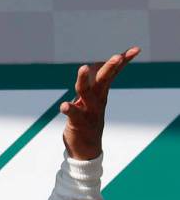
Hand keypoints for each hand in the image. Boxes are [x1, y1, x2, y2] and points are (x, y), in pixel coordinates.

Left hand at [60, 46, 140, 160]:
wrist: (86, 150)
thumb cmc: (88, 121)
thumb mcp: (93, 101)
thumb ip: (92, 85)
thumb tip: (93, 67)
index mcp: (101, 94)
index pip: (113, 74)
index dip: (123, 61)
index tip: (135, 49)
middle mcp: (97, 101)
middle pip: (104, 80)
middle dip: (110, 68)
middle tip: (116, 56)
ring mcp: (88, 111)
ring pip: (86, 92)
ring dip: (84, 80)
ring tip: (83, 67)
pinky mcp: (78, 122)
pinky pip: (74, 114)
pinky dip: (69, 109)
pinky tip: (64, 105)